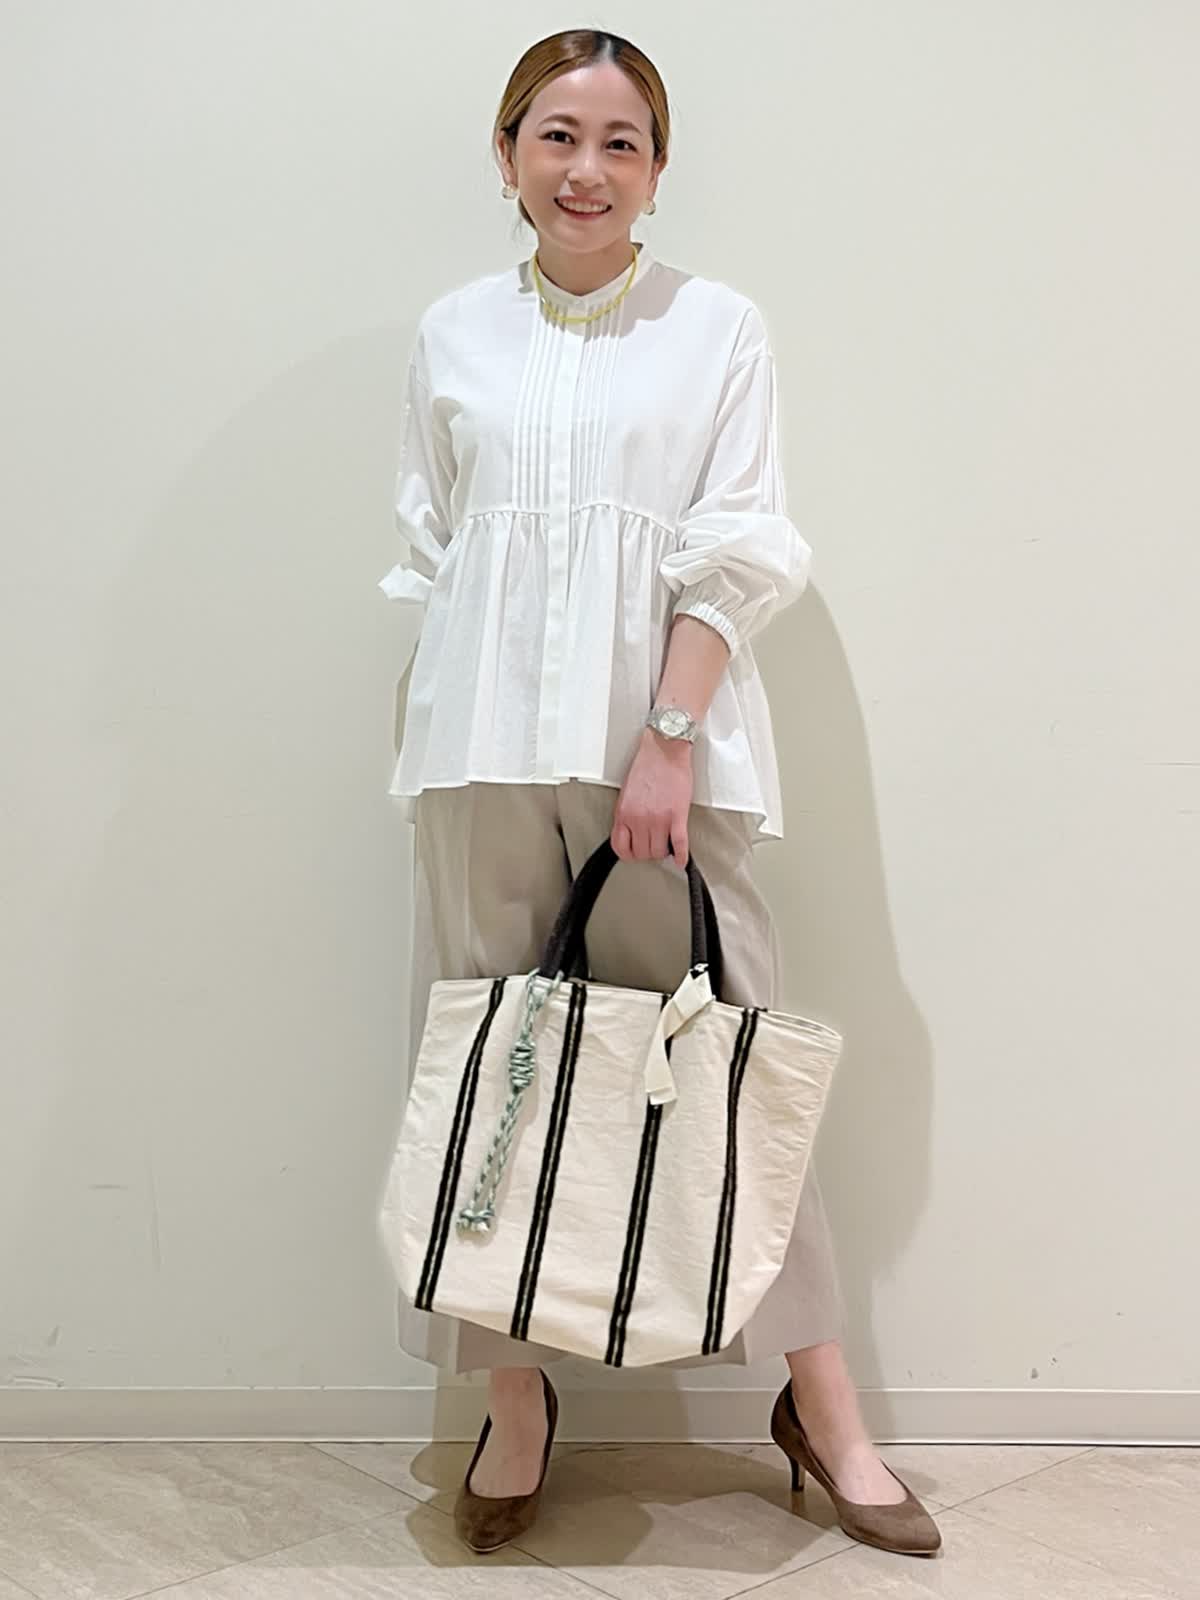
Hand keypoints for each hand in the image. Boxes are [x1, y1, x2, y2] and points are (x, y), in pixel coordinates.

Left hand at [611, 728, 693, 868]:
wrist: (664, 749)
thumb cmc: (646, 766)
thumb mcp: (626, 793)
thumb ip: (627, 814)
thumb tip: (632, 832)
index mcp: (623, 813)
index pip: (621, 848)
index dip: (630, 854)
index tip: (635, 852)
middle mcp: (639, 819)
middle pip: (642, 853)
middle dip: (648, 852)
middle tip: (654, 845)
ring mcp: (658, 819)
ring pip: (659, 852)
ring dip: (664, 852)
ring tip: (666, 845)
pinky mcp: (677, 815)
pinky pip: (680, 844)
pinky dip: (681, 856)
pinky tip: (681, 861)